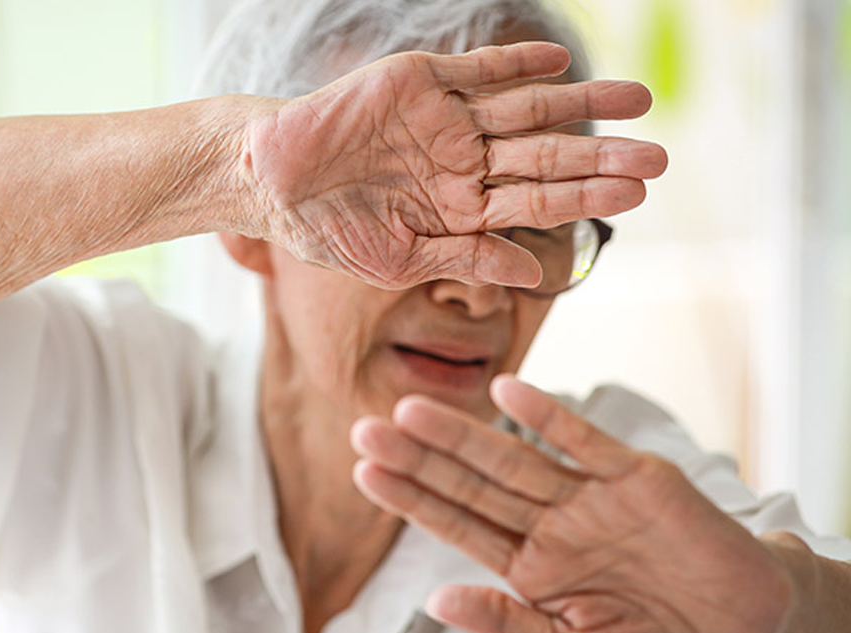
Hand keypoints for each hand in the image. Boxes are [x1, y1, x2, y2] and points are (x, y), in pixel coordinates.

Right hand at [244, 42, 667, 288]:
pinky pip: (476, 71)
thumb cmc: (327, 231)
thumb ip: (467, 259)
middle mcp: (461, 161)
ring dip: (580, 104)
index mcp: (459, 208)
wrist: (269, 181)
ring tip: (640, 99)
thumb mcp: (400, 259)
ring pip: (525, 109)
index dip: (585, 196)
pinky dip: (516, 65)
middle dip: (600, 155)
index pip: (535, 200)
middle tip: (658, 157)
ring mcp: (443, 119)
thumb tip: (534, 273)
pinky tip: (559, 64)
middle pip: (545, 155)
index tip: (635, 196)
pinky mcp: (418, 82)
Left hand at [349, 375, 794, 632]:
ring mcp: (588, 497)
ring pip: (514, 459)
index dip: (412, 500)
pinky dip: (548, 416)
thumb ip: (506, 622)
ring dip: (464, 436)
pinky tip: (505, 393)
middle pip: (472, 486)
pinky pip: (583, 442)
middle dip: (419, 460)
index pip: (458, 526)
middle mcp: (550, 524)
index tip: (364, 473)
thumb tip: (434, 602)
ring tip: (410, 411)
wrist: (748, 628)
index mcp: (531, 567)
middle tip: (364, 429)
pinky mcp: (635, 476)